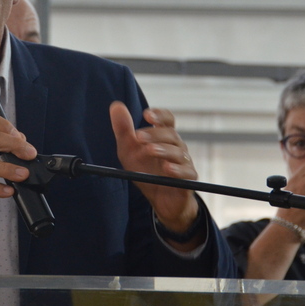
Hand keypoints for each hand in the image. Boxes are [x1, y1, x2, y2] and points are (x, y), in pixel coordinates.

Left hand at [110, 101, 199, 234]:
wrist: (159, 200)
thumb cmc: (145, 171)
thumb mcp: (129, 150)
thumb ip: (124, 129)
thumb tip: (116, 105)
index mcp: (164, 136)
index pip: (167, 119)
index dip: (159, 115)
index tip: (146, 114)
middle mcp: (177, 146)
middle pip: (170, 134)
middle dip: (154, 134)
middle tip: (138, 137)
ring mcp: (184, 162)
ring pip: (178, 152)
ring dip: (163, 150)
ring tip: (149, 150)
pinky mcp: (188, 180)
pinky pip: (186, 172)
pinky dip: (177, 170)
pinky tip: (167, 168)